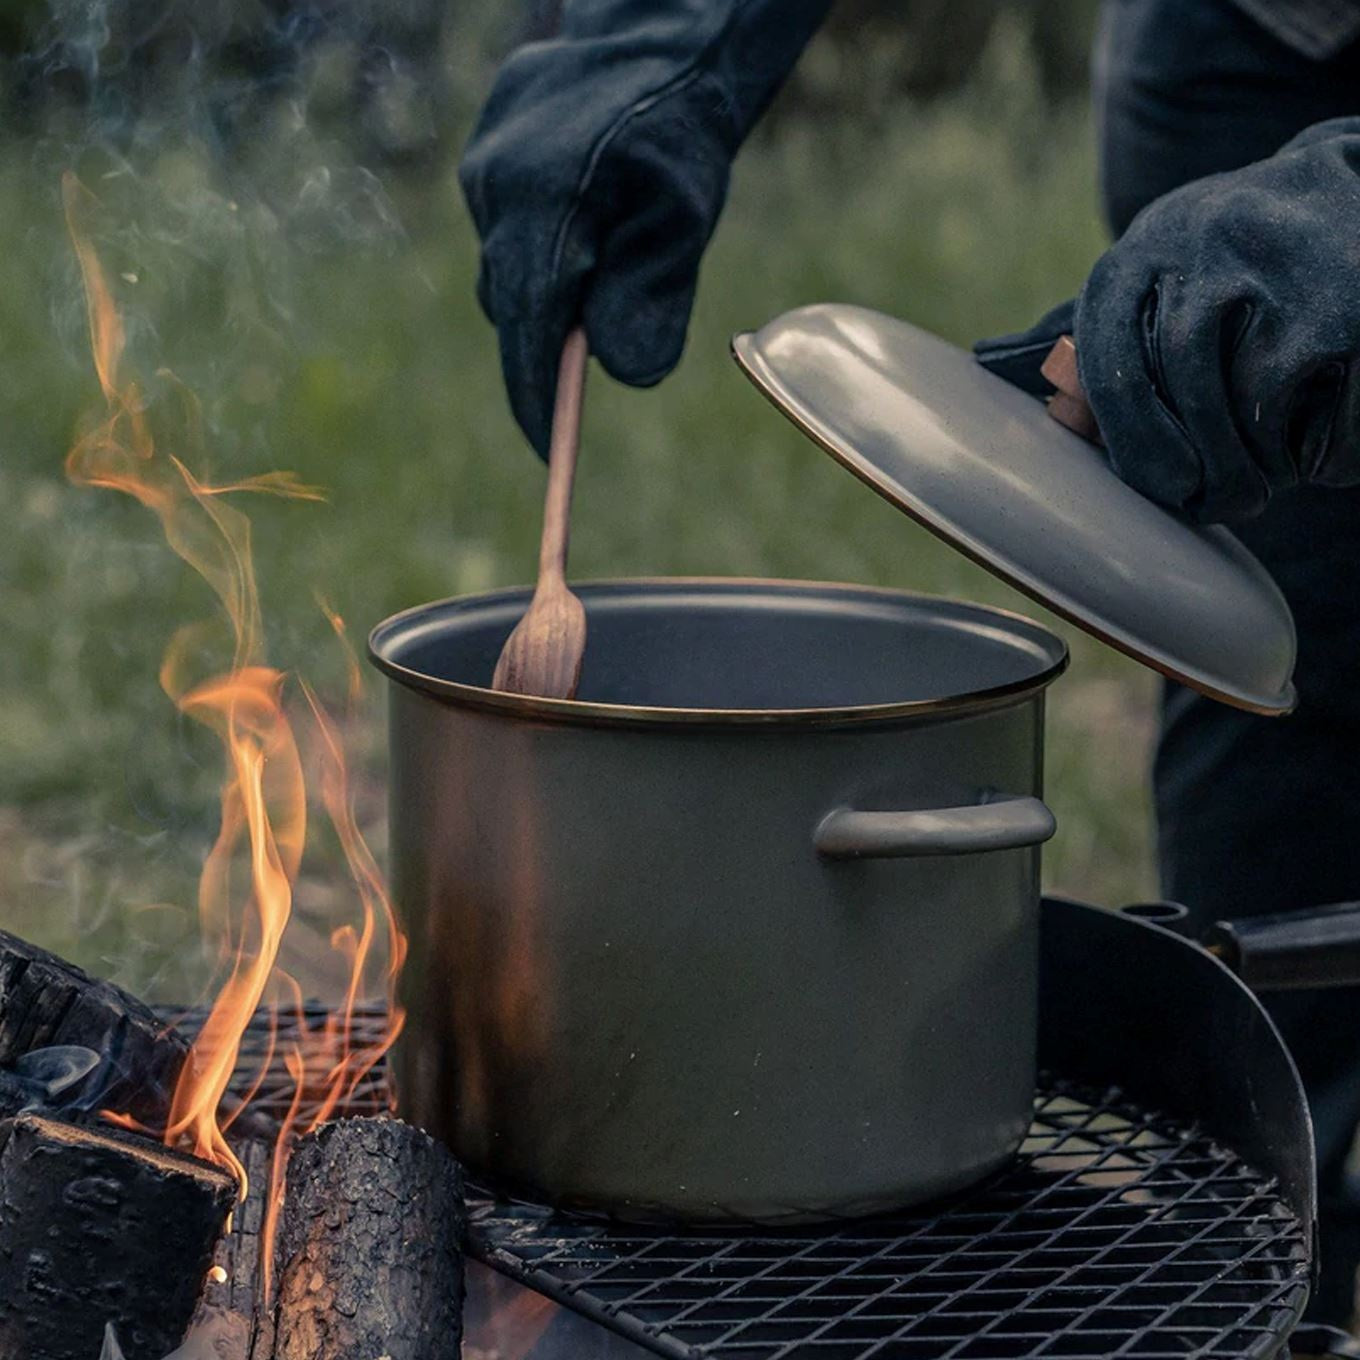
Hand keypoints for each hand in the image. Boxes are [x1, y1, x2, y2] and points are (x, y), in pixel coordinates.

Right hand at [460, 0, 831, 455]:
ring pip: (507, 268)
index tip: (549, 453)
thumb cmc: (679, 135)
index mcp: (542, 209)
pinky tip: (585, 219)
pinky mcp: (483, 155)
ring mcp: (481, 168)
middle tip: (591, 361)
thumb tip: (622, 373)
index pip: (529, 334)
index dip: (537, 403)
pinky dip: (540, 247)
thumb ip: (652, 300)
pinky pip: (505, 229)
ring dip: (549, 288)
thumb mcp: (683, 226)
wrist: (658, 40)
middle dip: (549, 344)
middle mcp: (494, 189)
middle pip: (513, 306)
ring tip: (606, 264)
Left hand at [976, 118, 1359, 523]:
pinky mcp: (1355, 301)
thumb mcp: (1145, 278)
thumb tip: (988, 361)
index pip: (1112, 373)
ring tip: (1277, 468)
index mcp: (1136, 259)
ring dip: (1272, 460)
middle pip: (1191, 393)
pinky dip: (1332, 449)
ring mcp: (1286, 268)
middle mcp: (1203, 250)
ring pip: (1262, 406)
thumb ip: (1085, 334)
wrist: (1338, 182)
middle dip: (1211, 469)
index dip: (1137, 449)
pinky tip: (1324, 444)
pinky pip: (1337, 412)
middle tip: (1228, 504)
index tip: (1168, 492)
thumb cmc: (1218, 261)